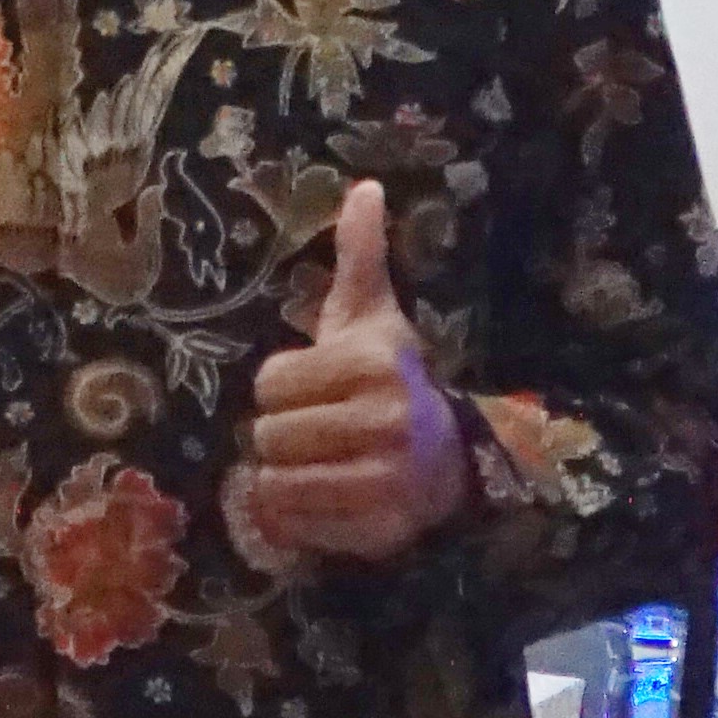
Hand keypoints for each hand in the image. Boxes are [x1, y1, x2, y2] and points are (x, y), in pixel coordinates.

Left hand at [245, 182, 467, 562]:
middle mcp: (386, 422)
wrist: (449, 458)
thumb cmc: (390, 379)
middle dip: (280, 434)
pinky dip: (296, 520)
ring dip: (282, 479)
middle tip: (312, 431)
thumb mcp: (373, 316)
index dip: (281, 386)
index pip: (270, 382)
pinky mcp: (381, 531)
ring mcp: (386, 482)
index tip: (312, 387)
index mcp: (374, 364)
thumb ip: (360, 255)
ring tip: (313, 464)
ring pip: (276, 485)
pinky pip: (297, 529)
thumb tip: (365, 186)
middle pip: (268, 436)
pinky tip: (322, 499)